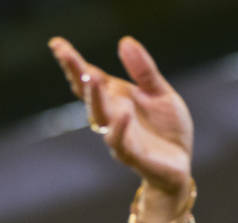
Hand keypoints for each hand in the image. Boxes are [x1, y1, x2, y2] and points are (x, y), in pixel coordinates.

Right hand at [48, 36, 192, 195]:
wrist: (180, 166)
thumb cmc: (167, 129)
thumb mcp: (161, 93)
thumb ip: (144, 71)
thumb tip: (124, 41)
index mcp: (116, 98)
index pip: (90, 77)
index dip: (73, 62)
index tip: (56, 44)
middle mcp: (112, 116)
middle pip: (89, 95)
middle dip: (77, 75)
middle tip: (66, 56)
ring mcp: (121, 136)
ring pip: (100, 118)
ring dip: (94, 98)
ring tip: (91, 76)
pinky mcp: (134, 156)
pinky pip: (121, 143)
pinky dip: (120, 129)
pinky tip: (123, 113)